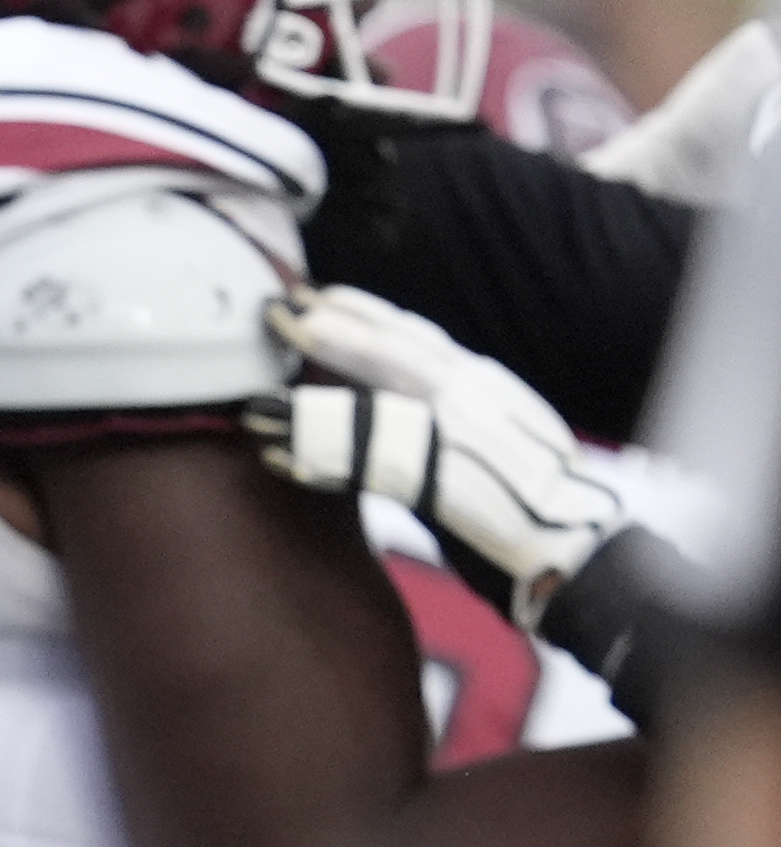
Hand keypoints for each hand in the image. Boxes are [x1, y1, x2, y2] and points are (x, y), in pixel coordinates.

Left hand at [245, 284, 622, 626]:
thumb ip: (447, 409)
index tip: (317, 295)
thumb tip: (388, 394)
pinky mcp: (450, 485)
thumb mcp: (498, 433)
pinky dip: (322, 459)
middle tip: (276, 311)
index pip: (413, 333)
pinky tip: (279, 457)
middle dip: (328, 330)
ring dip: (312, 394)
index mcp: (485, 382)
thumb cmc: (538, 503)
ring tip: (262, 390)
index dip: (360, 311)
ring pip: (376, 398)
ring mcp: (463, 437)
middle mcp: (475, 397)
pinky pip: (372, 464)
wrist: (585, 551)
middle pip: (389, 351)